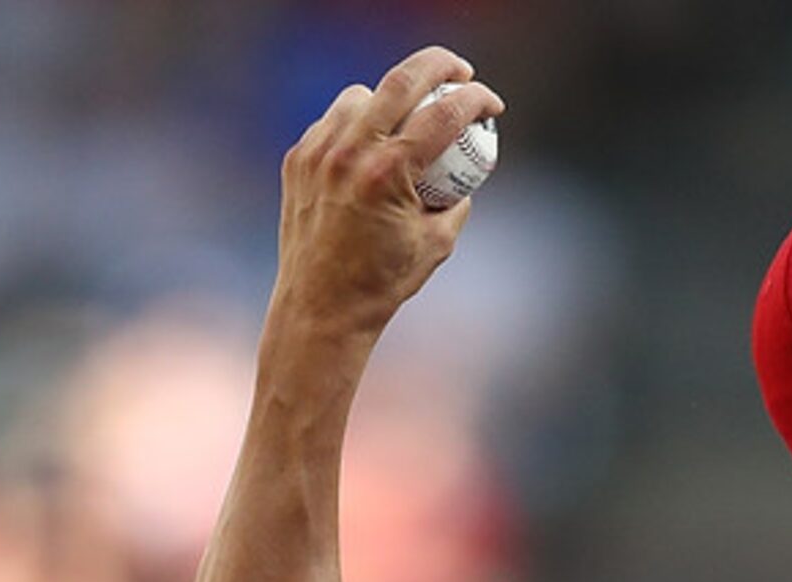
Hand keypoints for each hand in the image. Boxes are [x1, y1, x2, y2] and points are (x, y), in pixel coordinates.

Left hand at [270, 47, 505, 340]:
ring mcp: (318, 152)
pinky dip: (357, 124)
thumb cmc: (384, 281)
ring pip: (360, 96)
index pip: (444, 115)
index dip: (476, 101)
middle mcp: (350, 153)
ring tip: (408, 115)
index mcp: (389, 173)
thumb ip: (456, 200)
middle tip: (460, 72)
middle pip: (401, 80)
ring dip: (391, 97)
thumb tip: (465, 173)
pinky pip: (333, 122)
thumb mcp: (438, 242)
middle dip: (438, 66)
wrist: (322, 305)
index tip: (492, 104)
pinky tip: (372, 145)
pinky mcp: (298, 159)